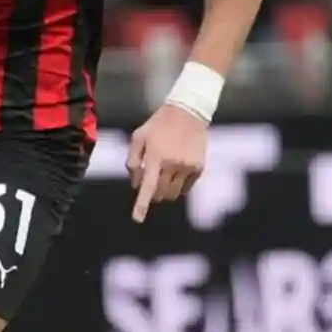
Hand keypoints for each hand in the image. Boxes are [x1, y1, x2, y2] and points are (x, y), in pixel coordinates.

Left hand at [127, 103, 207, 221]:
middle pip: (160, 194)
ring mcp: (188, 167)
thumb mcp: (138, 137)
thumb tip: (136, 185)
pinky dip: (178, 186)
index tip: (137, 219)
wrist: (187, 112)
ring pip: (173, 194)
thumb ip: (133, 161)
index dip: (142, 205)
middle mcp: (173, 165)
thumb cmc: (158, 125)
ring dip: (164, 191)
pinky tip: (176, 171)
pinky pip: (185, 188)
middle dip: (152, 193)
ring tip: (163, 174)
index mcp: (156, 157)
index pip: (148, 187)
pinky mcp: (199, 168)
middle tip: (151, 179)